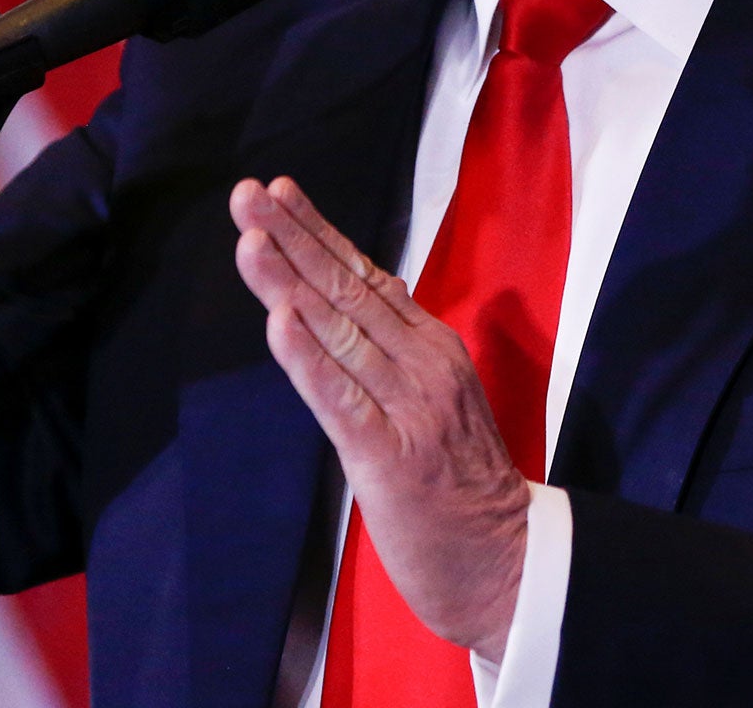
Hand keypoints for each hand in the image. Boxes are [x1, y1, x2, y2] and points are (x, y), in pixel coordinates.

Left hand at [230, 176, 528, 663]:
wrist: (506, 561)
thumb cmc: (462, 484)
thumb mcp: (437, 397)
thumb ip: (397, 346)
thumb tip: (359, 290)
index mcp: (431, 346)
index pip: (364, 275)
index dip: (317, 231)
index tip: (277, 191)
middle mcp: (421, 363)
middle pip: (345, 288)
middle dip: (291, 237)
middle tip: (246, 194)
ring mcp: (406, 405)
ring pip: (337, 330)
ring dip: (288, 281)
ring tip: (250, 239)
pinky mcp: (387, 454)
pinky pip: (338, 397)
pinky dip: (306, 356)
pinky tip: (279, 320)